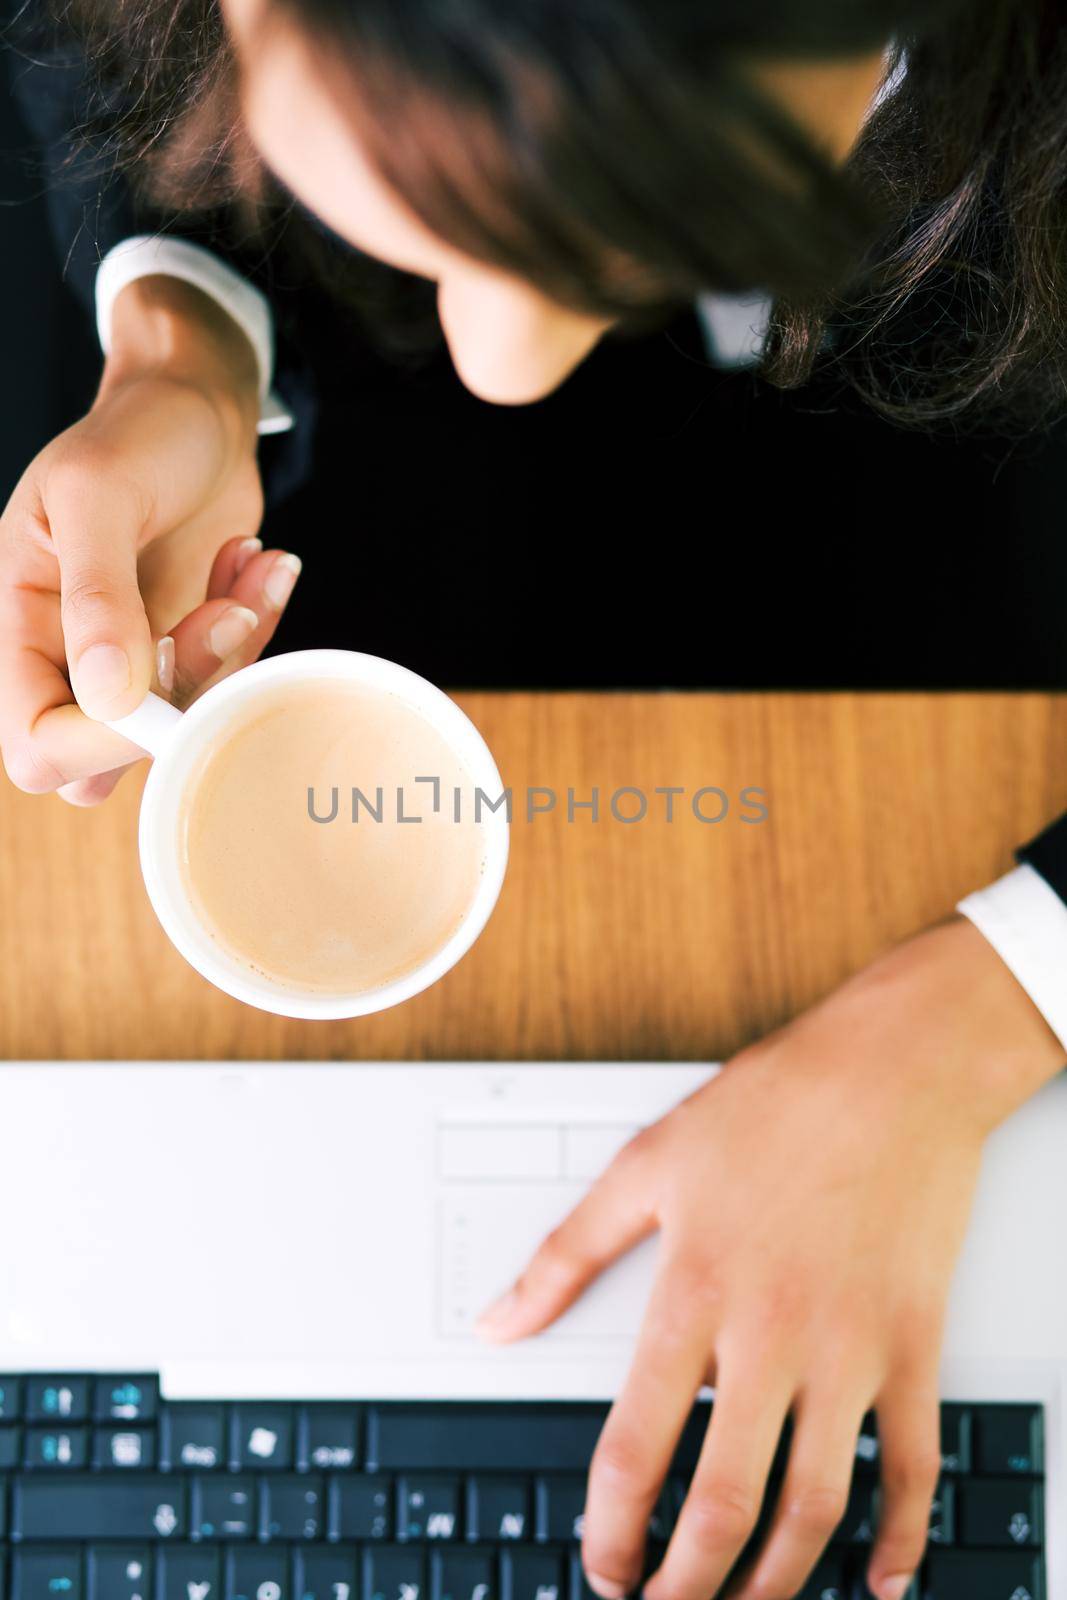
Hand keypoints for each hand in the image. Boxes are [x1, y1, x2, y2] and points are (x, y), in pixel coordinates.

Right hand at [0, 275, 301, 803]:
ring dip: (235, 655)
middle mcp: (70, 657)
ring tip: (254, 568)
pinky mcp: (192, 654)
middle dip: (183, 698)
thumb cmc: (138, 433)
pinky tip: (260, 567)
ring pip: (183, 726)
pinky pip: (231, 686)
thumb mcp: (101, 492)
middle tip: (222, 613)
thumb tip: (106, 694)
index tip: (166, 667)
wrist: (199, 410)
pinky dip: (258, 632)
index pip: (35, 742)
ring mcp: (134, 663)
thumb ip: (98, 594)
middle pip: (110, 760)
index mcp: (19, 621)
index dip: (101, 738)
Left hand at [477, 918, 1064, 1599]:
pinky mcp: (913, 1343)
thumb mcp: (644, 1167)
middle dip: (687, 1584)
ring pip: (815, 1504)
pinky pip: (916, 1463)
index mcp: (694, 1293)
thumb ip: (565, 1257)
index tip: (599, 1565)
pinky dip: (903, 1535)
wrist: (891, 1070)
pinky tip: (881, 1578)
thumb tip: (495, 1323)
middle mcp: (772, 1335)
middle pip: (725, 1502)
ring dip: (779, 1581)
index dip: (610, 1528)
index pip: (637, 1447)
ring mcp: (851, 1347)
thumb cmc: (772, 1109)